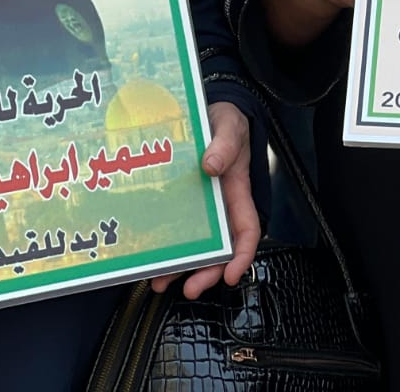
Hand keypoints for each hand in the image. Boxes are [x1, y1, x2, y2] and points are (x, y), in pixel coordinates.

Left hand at [152, 102, 258, 298]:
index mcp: (237, 191)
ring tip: (161, 282)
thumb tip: (211, 166)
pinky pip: (177, 229)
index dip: (242, 255)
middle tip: (190, 288)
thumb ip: (224, 145)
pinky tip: (151, 258)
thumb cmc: (227, 121)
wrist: (213, 111)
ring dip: (182, 267)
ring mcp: (202, 206)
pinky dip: (166, 247)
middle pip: (221, 248)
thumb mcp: (229, 127)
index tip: (230, 274)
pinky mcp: (183, 202)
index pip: (248, 230)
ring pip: (197, 245)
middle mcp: (221, 205)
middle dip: (208, 271)